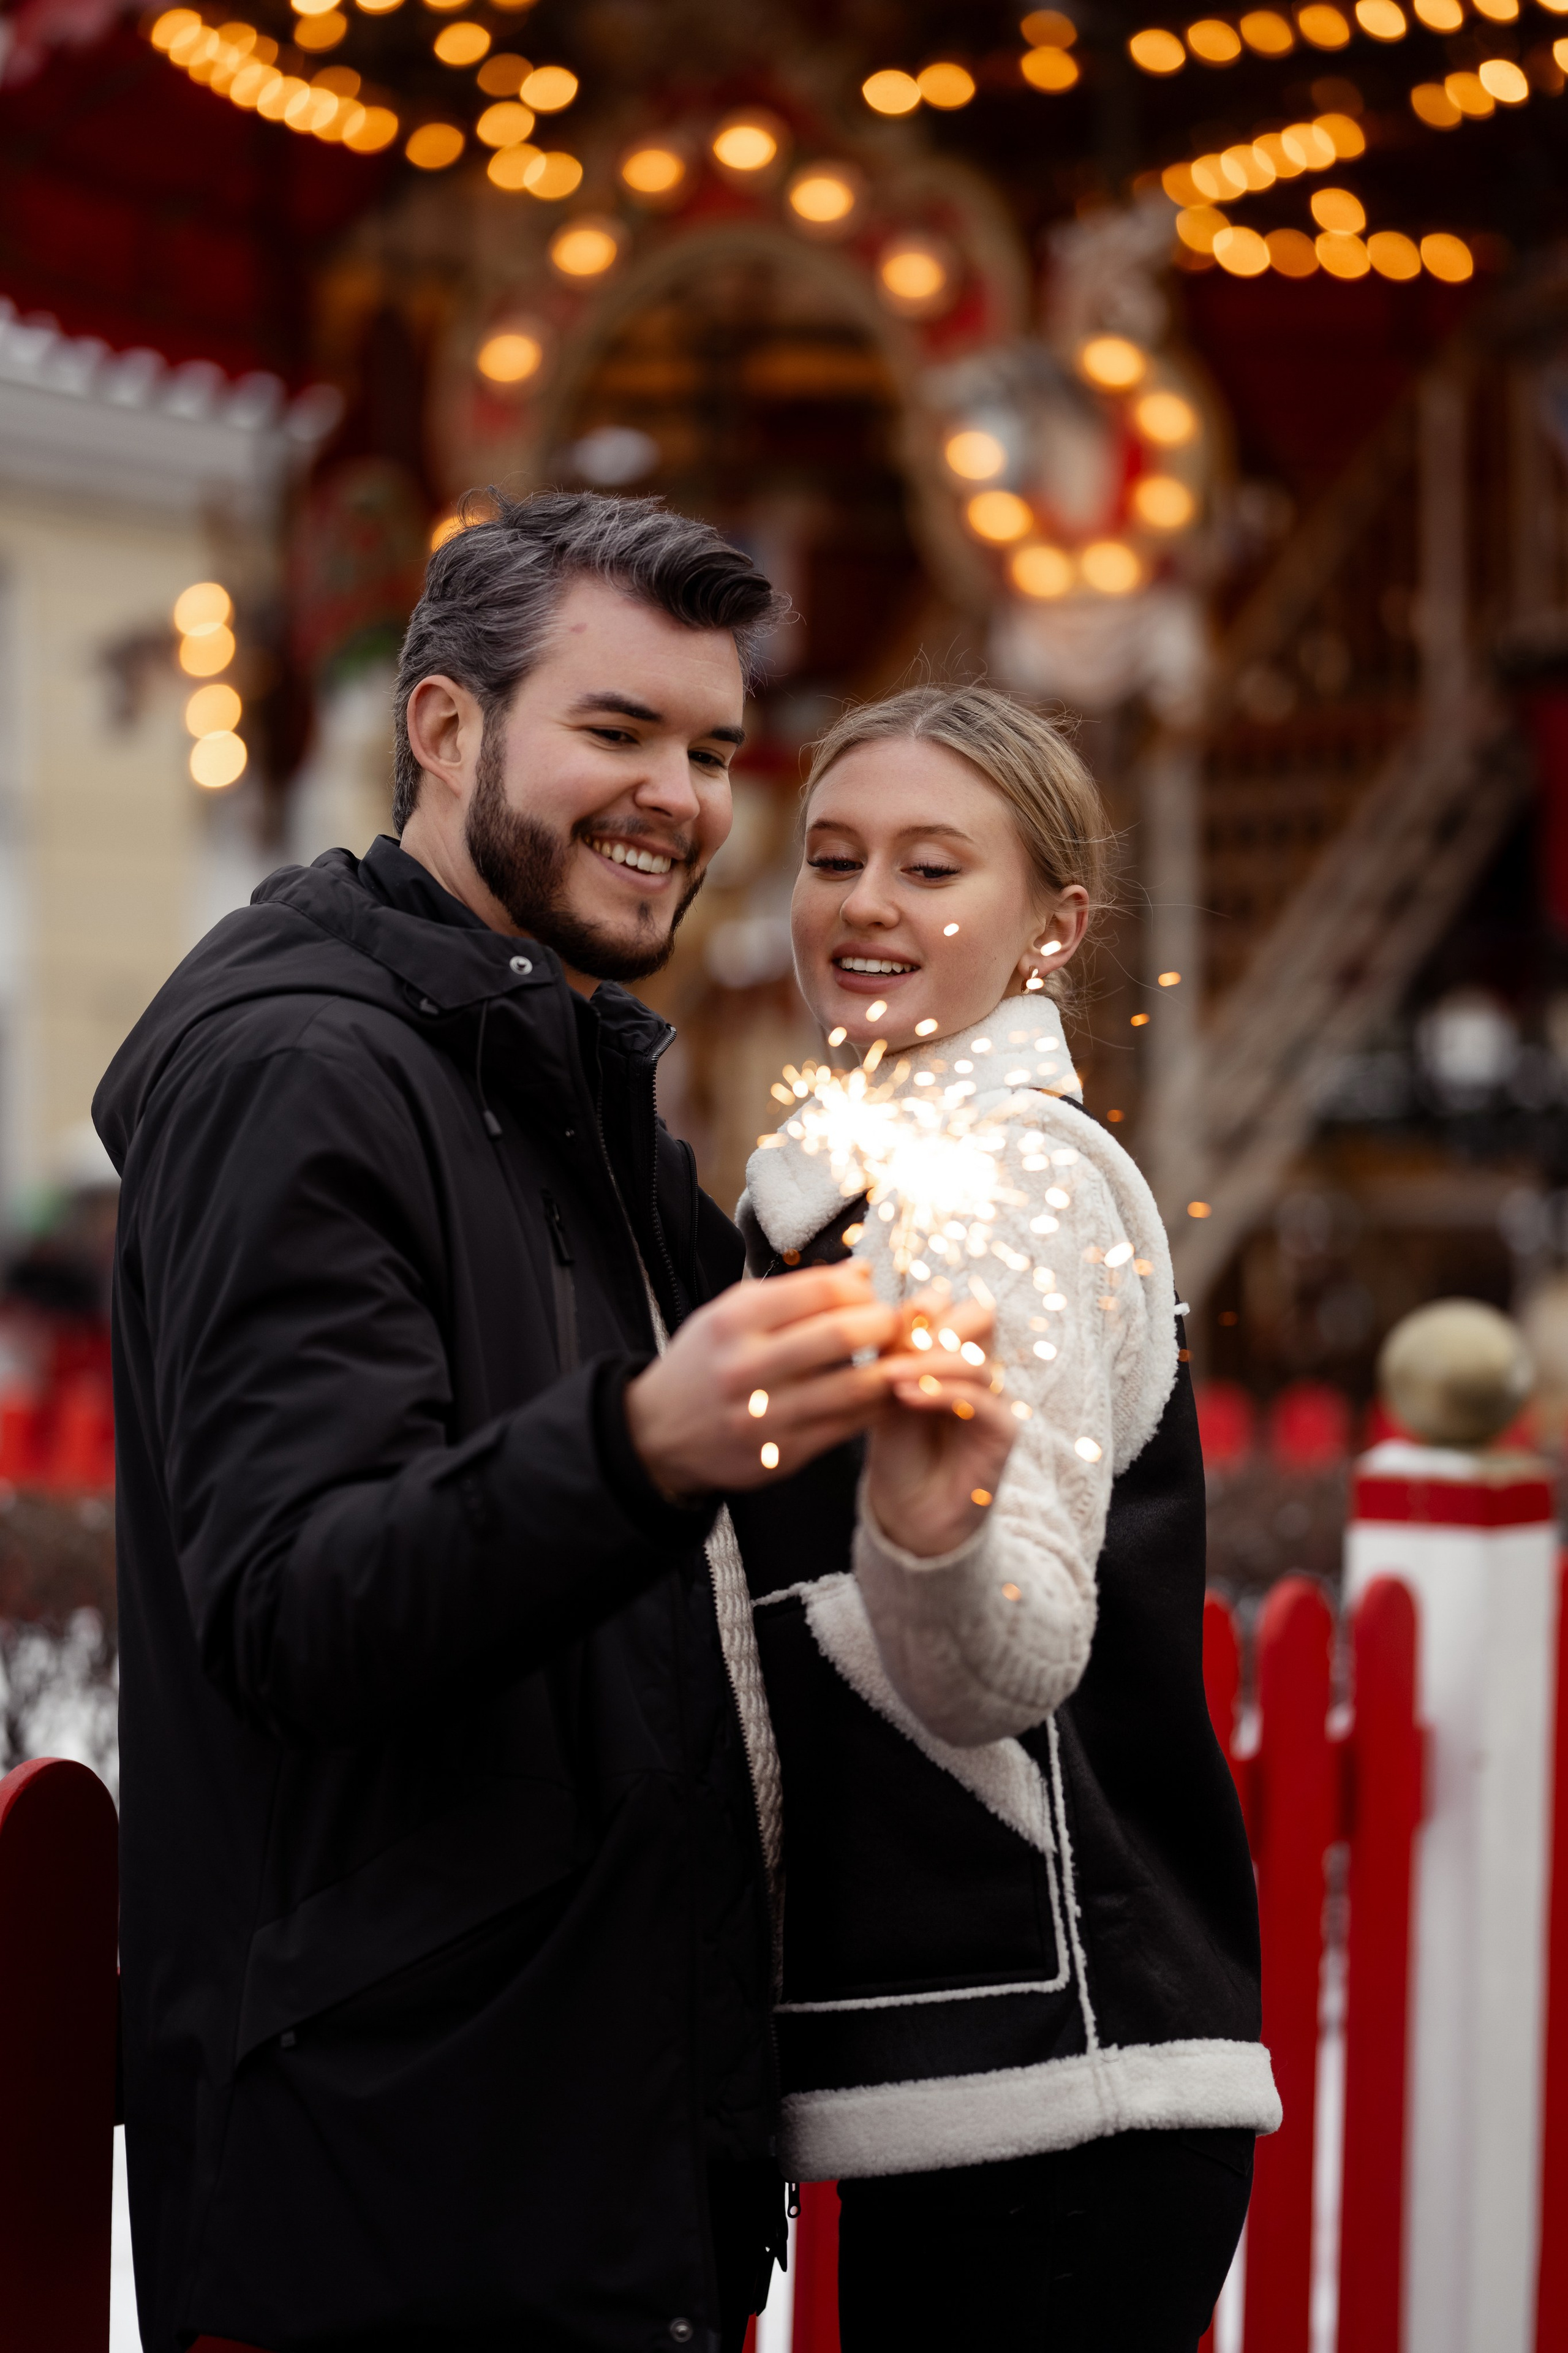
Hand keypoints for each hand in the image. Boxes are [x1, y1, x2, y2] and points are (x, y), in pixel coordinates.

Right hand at [624, 1263, 900, 1498]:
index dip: (860, 1289)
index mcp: (733, 1321)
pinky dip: (877, 1406)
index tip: (868, 1294)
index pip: (820, 1290)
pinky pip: (848, 1426)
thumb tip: (861, 1271)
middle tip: (893, 1323)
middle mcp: (745, 1367)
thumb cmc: (706, 1362)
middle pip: (841, 1334)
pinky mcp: (780, 1455)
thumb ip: (795, 1292)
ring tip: (899, 1357)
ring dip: (891, 1367)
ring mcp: (763, 1416)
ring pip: (854, 1387)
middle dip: (884, 1322)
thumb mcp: (731, 1313)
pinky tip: (886, 1392)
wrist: (656, 1433)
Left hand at [863, 1291, 1018, 1557]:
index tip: (882, 1320)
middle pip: (980, 1315)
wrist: (910, 1510)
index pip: (951, 1303)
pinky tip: (907, 1398)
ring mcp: (995, 1396)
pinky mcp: (1003, 1430)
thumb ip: (894, 1352)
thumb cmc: (897, 1446)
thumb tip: (893, 1308)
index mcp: (951, 1349)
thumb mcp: (886, 1391)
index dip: (922, 1304)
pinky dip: (941, 1393)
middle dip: (938, 1320)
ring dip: (928, 1362)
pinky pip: (981, 1399)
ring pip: (975, 1358)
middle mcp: (979, 1366)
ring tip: (890, 1377)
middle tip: (900, 1340)